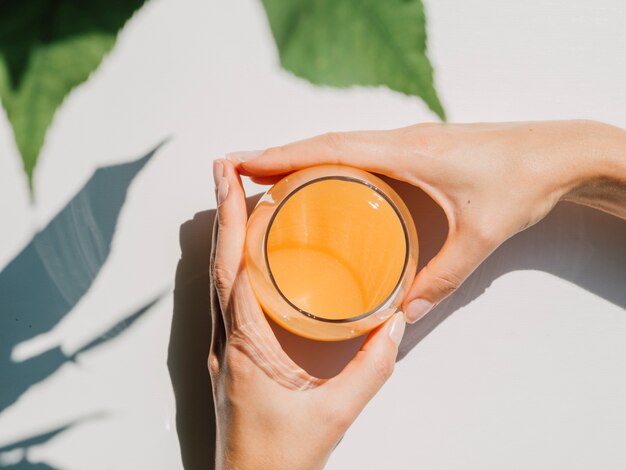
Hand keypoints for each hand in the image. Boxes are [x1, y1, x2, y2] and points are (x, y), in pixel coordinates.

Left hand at [209, 159, 405, 469]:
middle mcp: (224, 339)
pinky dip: (232, 262)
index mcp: (245, 347)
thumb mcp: (335, 413)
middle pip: (219, 263)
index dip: (234, 224)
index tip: (234, 182)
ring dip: (225, 234)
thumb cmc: (283, 456)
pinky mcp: (228, 351)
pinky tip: (244, 250)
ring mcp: (221, 345)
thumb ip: (370, 368)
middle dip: (222, 212)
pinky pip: (225, 295)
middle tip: (225, 169)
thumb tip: (394, 325)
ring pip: (217, 277)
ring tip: (233, 196)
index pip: (235, 272)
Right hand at [229, 120, 625, 322]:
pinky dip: (330, 158)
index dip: (282, 155)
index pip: (330, 149)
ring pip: (341, 142)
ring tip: (267, 175)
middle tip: (238, 171)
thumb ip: (441, 278)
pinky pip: (361, 148)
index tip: (243, 162)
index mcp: (407, 153)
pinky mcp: (418, 147)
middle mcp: (400, 139)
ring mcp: (408, 140)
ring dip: (301, 153)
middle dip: (277, 154)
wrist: (558, 152)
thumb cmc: (521, 182)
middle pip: (325, 141)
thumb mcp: (480, 236)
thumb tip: (404, 313)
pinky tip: (323, 178)